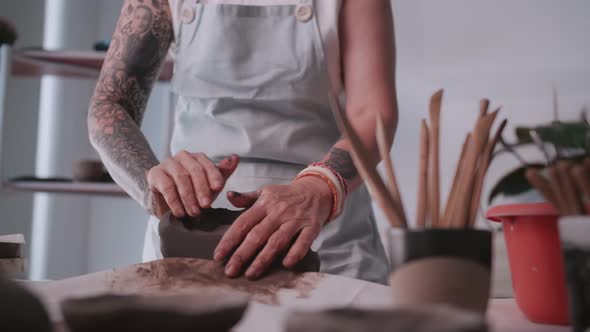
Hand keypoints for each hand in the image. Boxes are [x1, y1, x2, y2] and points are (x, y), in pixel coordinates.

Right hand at [147, 152, 238, 217]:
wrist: (166, 202)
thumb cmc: (192, 191)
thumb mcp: (210, 185)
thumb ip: (222, 173)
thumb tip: (235, 158)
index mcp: (197, 157)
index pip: (207, 164)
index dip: (213, 176)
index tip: (218, 189)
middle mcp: (182, 157)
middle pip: (194, 170)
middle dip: (201, 189)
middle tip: (206, 205)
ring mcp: (167, 163)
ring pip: (181, 178)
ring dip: (189, 197)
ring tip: (194, 212)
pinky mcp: (154, 174)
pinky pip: (166, 186)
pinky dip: (175, 201)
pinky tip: (180, 212)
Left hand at [213, 176, 332, 278]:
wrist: (317, 190)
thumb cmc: (287, 195)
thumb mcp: (265, 191)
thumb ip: (246, 197)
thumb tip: (228, 196)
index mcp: (264, 204)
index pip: (243, 223)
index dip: (229, 240)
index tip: (218, 256)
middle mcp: (279, 212)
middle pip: (257, 235)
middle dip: (242, 254)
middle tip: (230, 270)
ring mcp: (296, 219)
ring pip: (277, 241)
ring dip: (263, 258)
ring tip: (251, 274)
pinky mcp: (312, 226)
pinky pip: (303, 241)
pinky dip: (295, 252)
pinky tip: (286, 264)